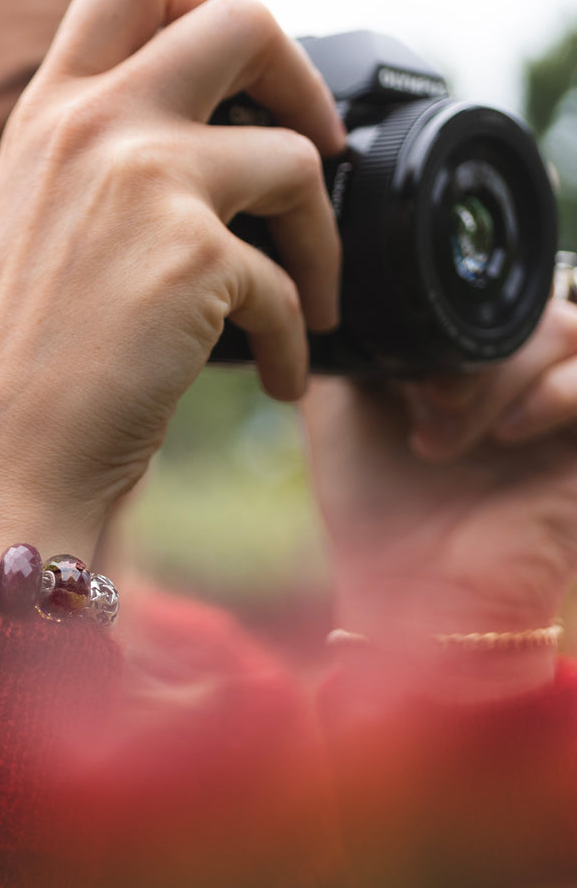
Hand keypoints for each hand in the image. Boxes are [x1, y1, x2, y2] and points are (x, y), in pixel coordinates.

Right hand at [0, 0, 343, 561]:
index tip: (239, 78)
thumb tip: (194, 162)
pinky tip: (276, 379)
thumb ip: (95, 179)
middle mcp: (93, 127)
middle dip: (299, 78)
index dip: (205, 2)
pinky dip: (296, 336)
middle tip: (316, 151)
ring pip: (297, 158)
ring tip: (312, 300)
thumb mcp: (30, 239)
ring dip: (322, 237)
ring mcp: (143, 182)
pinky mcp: (192, 259)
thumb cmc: (3, 376)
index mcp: (47, 118)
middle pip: (239, 18)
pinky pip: (287, 285)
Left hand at [304, 298, 576, 654]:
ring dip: (498, 375)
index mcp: (466, 364)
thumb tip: (333, 295)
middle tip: (423, 407)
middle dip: (466, 351)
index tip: (396, 380)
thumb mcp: (341, 411)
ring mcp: (559, 411)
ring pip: (565, 328)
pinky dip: (553, 393)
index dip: (442, 318)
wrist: (411, 592)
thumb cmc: (374, 509)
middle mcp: (519, 381)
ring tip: (444, 434)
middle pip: (525, 304)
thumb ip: (353, 349)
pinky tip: (504, 437)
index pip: (483, 295)